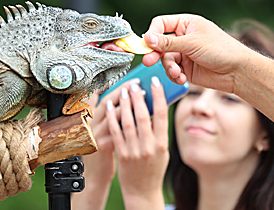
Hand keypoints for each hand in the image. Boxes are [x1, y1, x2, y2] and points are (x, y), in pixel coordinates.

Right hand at [72, 80, 136, 209]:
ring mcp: (97, 135)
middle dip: (125, 91)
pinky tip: (145, 120)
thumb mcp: (101, 130)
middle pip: (108, 102)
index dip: (118, 87)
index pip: (104, 97)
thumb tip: (130, 101)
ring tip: (144, 97)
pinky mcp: (104, 146)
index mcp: (91, 118)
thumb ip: (110, 117)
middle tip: (139, 84)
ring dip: (131, 105)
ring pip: (114, 116)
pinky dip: (134, 125)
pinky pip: (121, 132)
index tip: (133, 80)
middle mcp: (92, 124)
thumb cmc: (102, 150)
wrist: (95, 176)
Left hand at [106, 77, 168, 209]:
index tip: (155, 82)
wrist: (143, 192)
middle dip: (139, 96)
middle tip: (136, 84)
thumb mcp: (163, 151)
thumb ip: (158, 132)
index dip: (159, 96)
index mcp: (162, 143)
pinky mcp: (121, 154)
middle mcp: (148, 146)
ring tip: (124, 90)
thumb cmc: (154, 169)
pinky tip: (111, 106)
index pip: (162, 114)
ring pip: (128, 122)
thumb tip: (153, 109)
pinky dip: (113, 118)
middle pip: (143, 115)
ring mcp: (134, 150)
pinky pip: (116, 132)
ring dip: (125, 104)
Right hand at [142, 14, 251, 93]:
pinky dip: (174, 75)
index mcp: (186, 24)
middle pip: (159, 43)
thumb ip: (168, 43)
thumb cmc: (221, 50)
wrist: (237, 72)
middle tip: (148, 61)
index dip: (152, 33)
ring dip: (168, 67)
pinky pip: (172, 71)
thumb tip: (147, 39)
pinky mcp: (186, 69)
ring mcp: (184, 53)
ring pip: (165, 59)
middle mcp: (183, 37)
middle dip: (154, 53)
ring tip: (176, 72)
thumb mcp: (192, 43)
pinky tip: (182, 78)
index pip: (160, 24)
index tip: (147, 44)